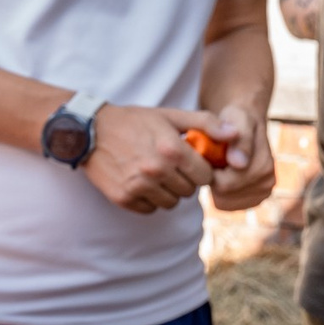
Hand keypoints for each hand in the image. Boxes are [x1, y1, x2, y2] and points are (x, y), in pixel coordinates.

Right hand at [83, 103, 220, 214]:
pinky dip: (150, 199)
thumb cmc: (134, 121)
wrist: (89, 131)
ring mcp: (139, 186)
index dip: (201, 169)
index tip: (191, 162)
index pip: (205, 175)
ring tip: (156, 173)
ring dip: (168, 191)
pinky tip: (141, 182)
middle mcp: (157, 170)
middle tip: (171, 166)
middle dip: (184, 180)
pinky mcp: (124, 198)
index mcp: (172, 149)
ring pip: (171, 203)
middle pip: (189, 191)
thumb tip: (234, 134)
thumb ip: (205, 123)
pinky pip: (151, 209)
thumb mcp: (170, 115)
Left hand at [203, 102, 277, 211]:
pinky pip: (225, 205)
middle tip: (214, 158)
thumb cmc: (237, 120)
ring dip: (215, 185)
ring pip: (223, 202)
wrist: (246, 126)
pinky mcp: (253, 201)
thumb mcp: (238, 119)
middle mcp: (267, 184)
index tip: (211, 153)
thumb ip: (240, 140)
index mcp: (264, 167)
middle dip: (213, 177)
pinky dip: (219, 193)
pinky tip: (223, 176)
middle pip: (224, 195)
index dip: (211, 170)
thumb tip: (239, 164)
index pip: (225, 184)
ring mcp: (262, 194)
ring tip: (220, 166)